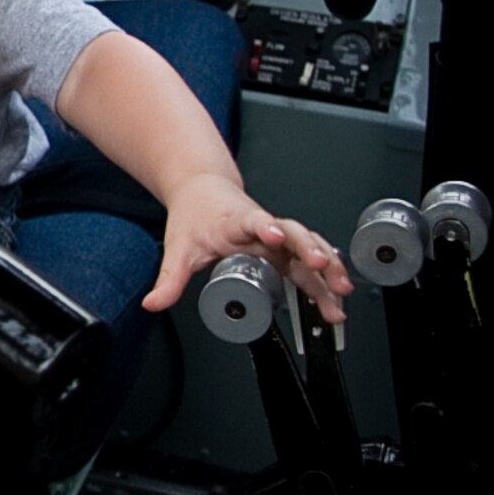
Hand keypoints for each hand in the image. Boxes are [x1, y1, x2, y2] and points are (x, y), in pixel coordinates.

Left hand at [141, 175, 353, 322]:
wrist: (203, 191)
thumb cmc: (195, 215)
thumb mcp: (179, 249)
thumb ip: (169, 279)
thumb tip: (153, 303)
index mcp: (237, 221)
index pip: (255, 222)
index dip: (266, 229)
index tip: (274, 237)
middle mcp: (264, 226)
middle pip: (293, 235)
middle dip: (311, 251)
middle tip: (324, 270)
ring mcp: (277, 236)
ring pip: (309, 246)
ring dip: (327, 266)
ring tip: (340, 291)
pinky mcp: (285, 246)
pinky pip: (310, 257)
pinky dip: (326, 271)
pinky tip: (338, 291)